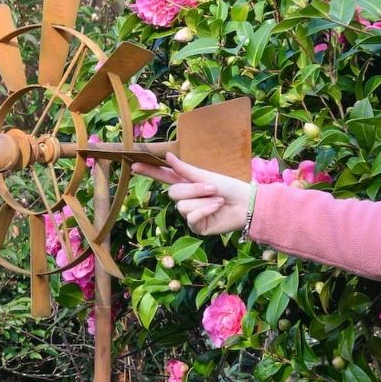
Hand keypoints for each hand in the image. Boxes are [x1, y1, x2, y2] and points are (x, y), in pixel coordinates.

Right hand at [131, 151, 253, 236]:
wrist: (247, 204)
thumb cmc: (230, 187)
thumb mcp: (206, 175)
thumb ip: (185, 169)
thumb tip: (167, 156)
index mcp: (187, 182)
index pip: (163, 176)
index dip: (149, 171)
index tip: (133, 164)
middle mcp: (186, 198)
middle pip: (173, 192)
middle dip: (193, 189)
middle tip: (212, 188)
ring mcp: (189, 213)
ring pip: (182, 205)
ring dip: (202, 200)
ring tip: (218, 199)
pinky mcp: (196, 225)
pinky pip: (191, 217)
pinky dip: (205, 210)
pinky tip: (217, 207)